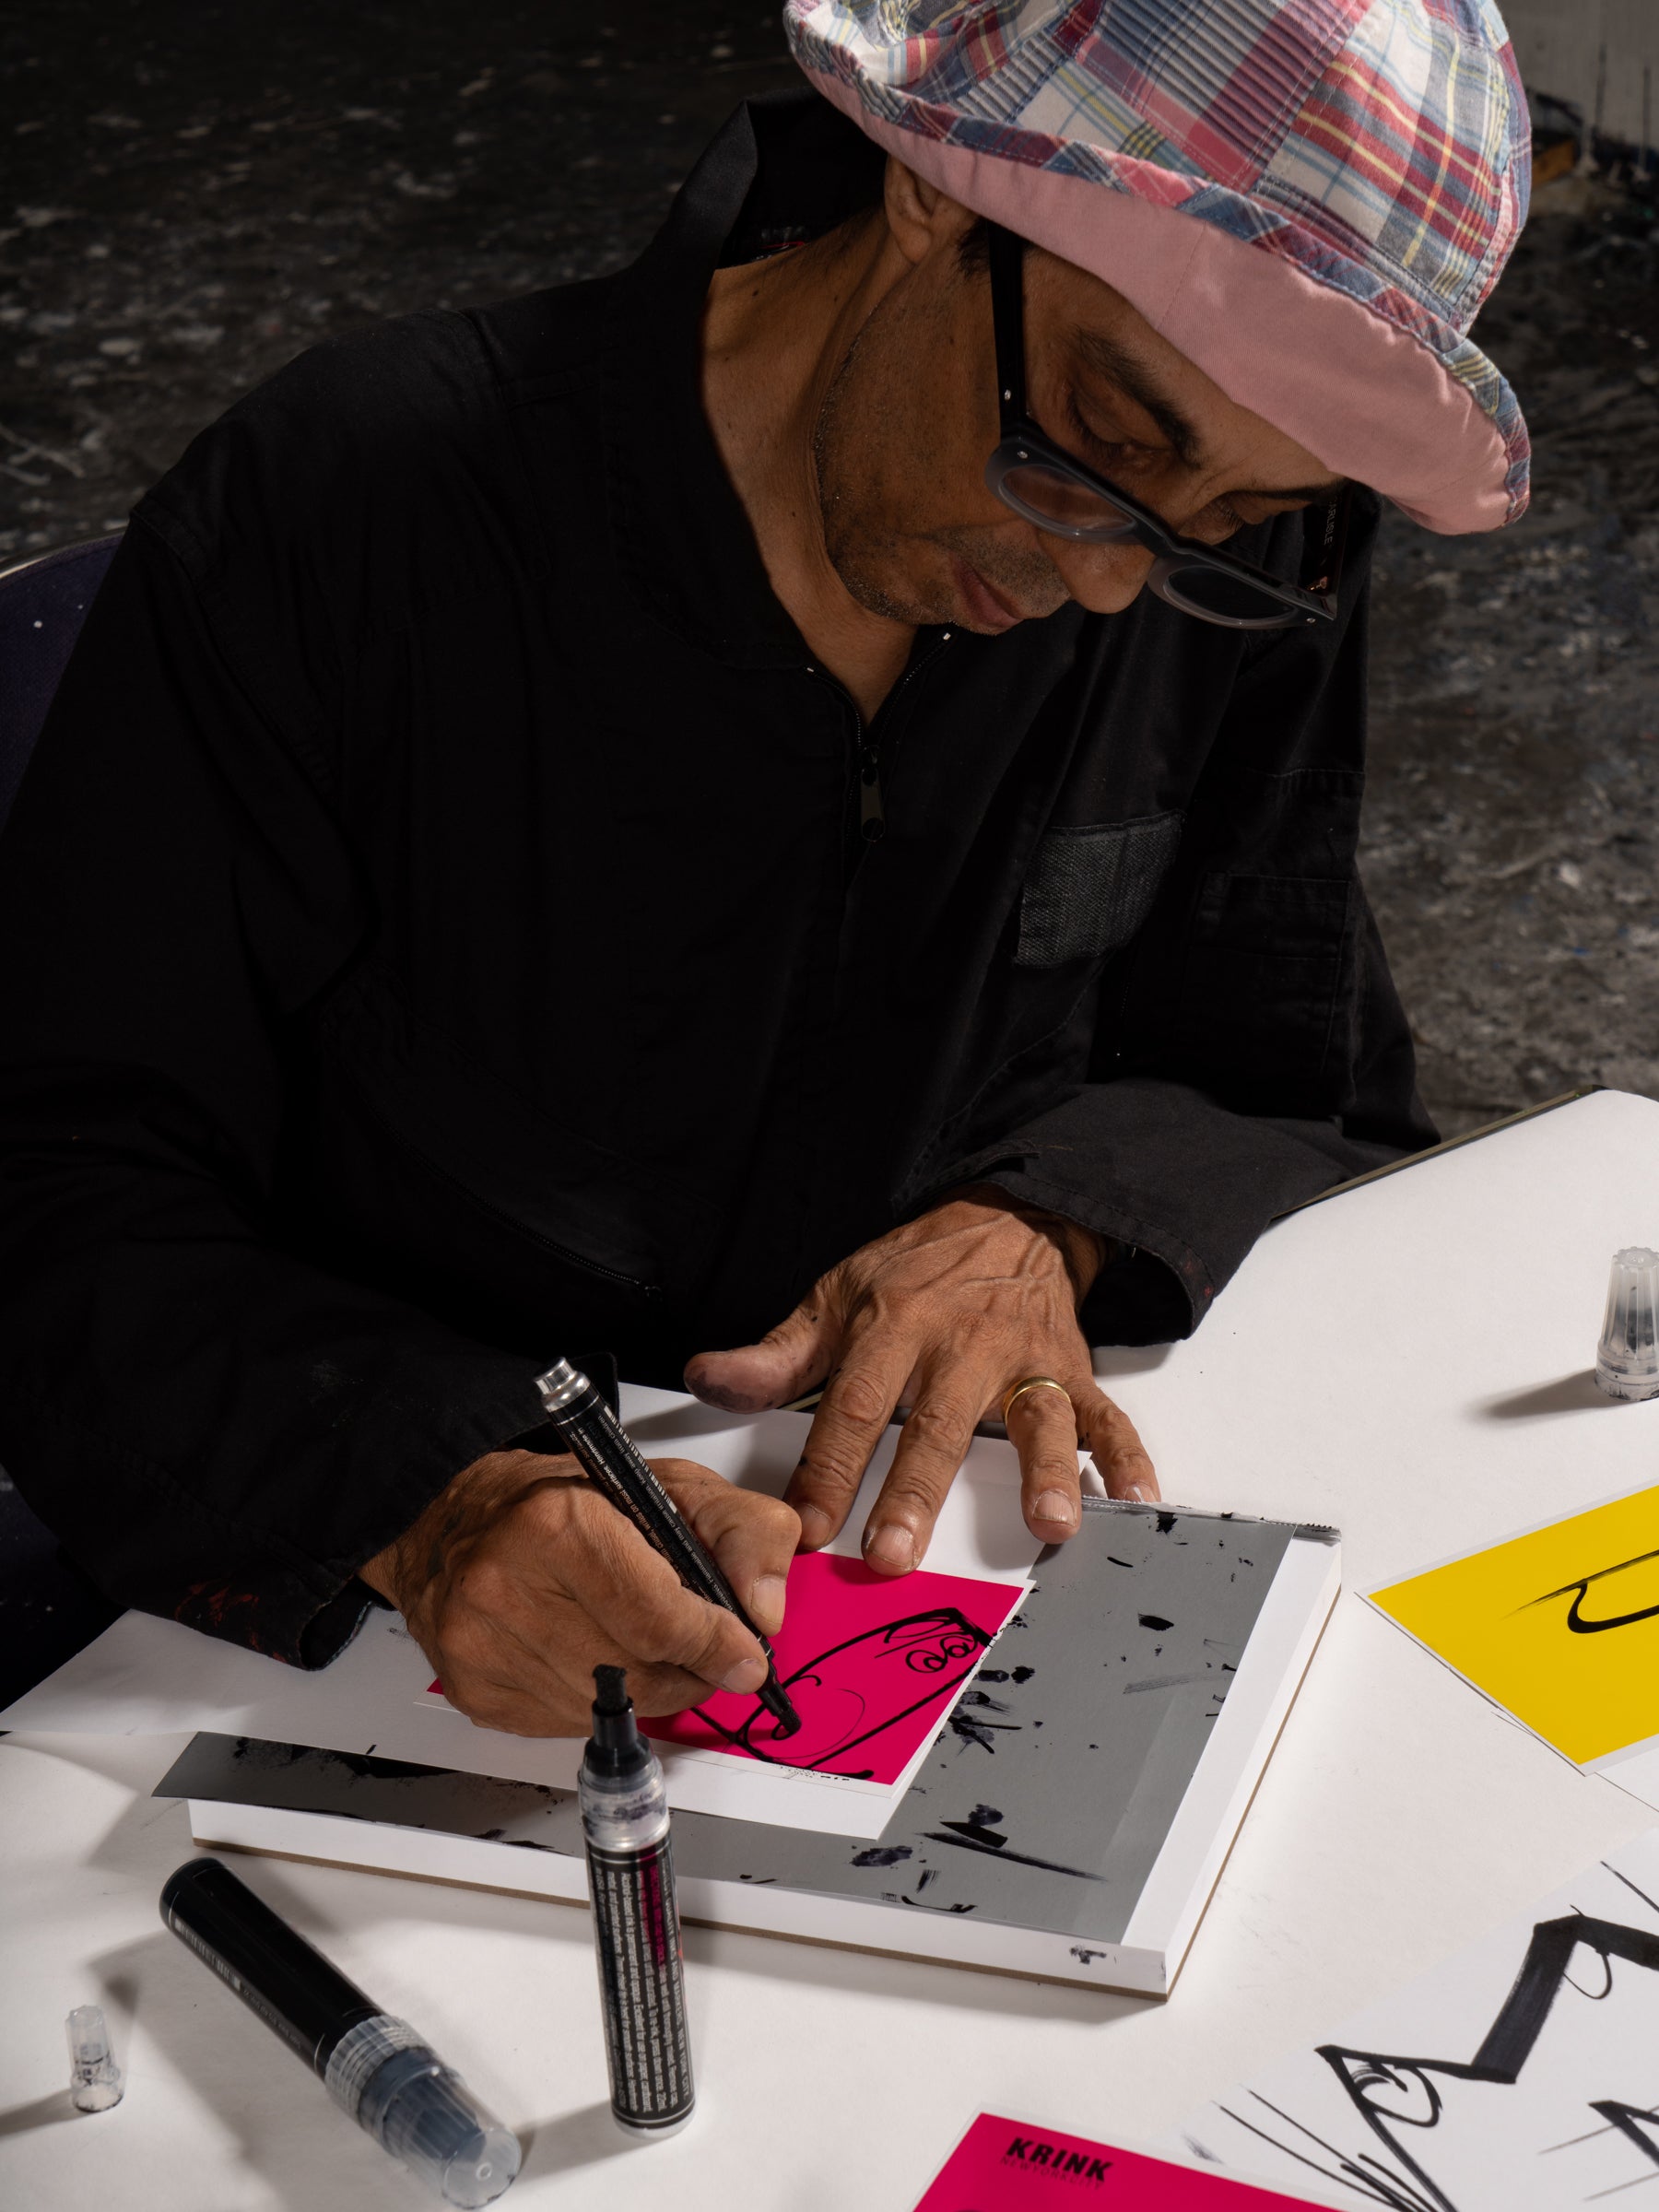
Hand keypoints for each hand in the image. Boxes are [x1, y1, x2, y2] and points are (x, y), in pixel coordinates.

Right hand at [360, 1450, 799, 1735]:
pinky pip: (564, 1723)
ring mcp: (481, 1644)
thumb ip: (742, 1532)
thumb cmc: (566, 1498)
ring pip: (602, 1707)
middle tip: (706, 1656)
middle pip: (635, 1674)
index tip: (744, 1657)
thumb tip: (765, 1612)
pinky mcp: (472, 1688)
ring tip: (647, 1649)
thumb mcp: (671, 1485)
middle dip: (687, 1673)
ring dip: (645, 1690)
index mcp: (557, 1523)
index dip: (714, 1645)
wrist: (458, 1517)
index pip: (658, 1618)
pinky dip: (597, 1702)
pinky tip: (593, 1657)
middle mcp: (506, 1585)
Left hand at [684, 1185, 1157, 1574]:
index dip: (826, 1469)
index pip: (853, 1406)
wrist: (1007, 1220)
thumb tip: (710, 1380)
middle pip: (937, 1424)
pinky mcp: (1073, 1369)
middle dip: (915, 1491)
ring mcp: (1023, 1360)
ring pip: (1035, 1416)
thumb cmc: (916, 1271)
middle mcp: (961, 1344)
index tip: (805, 1527)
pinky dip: (1126, 1456)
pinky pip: (1106, 1414)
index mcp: (893, 1325)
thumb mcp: (836, 1297)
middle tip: (895, 1553)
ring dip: (1044, 1471)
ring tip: (1050, 1524)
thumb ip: (776, 1356)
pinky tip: (1132, 1499)